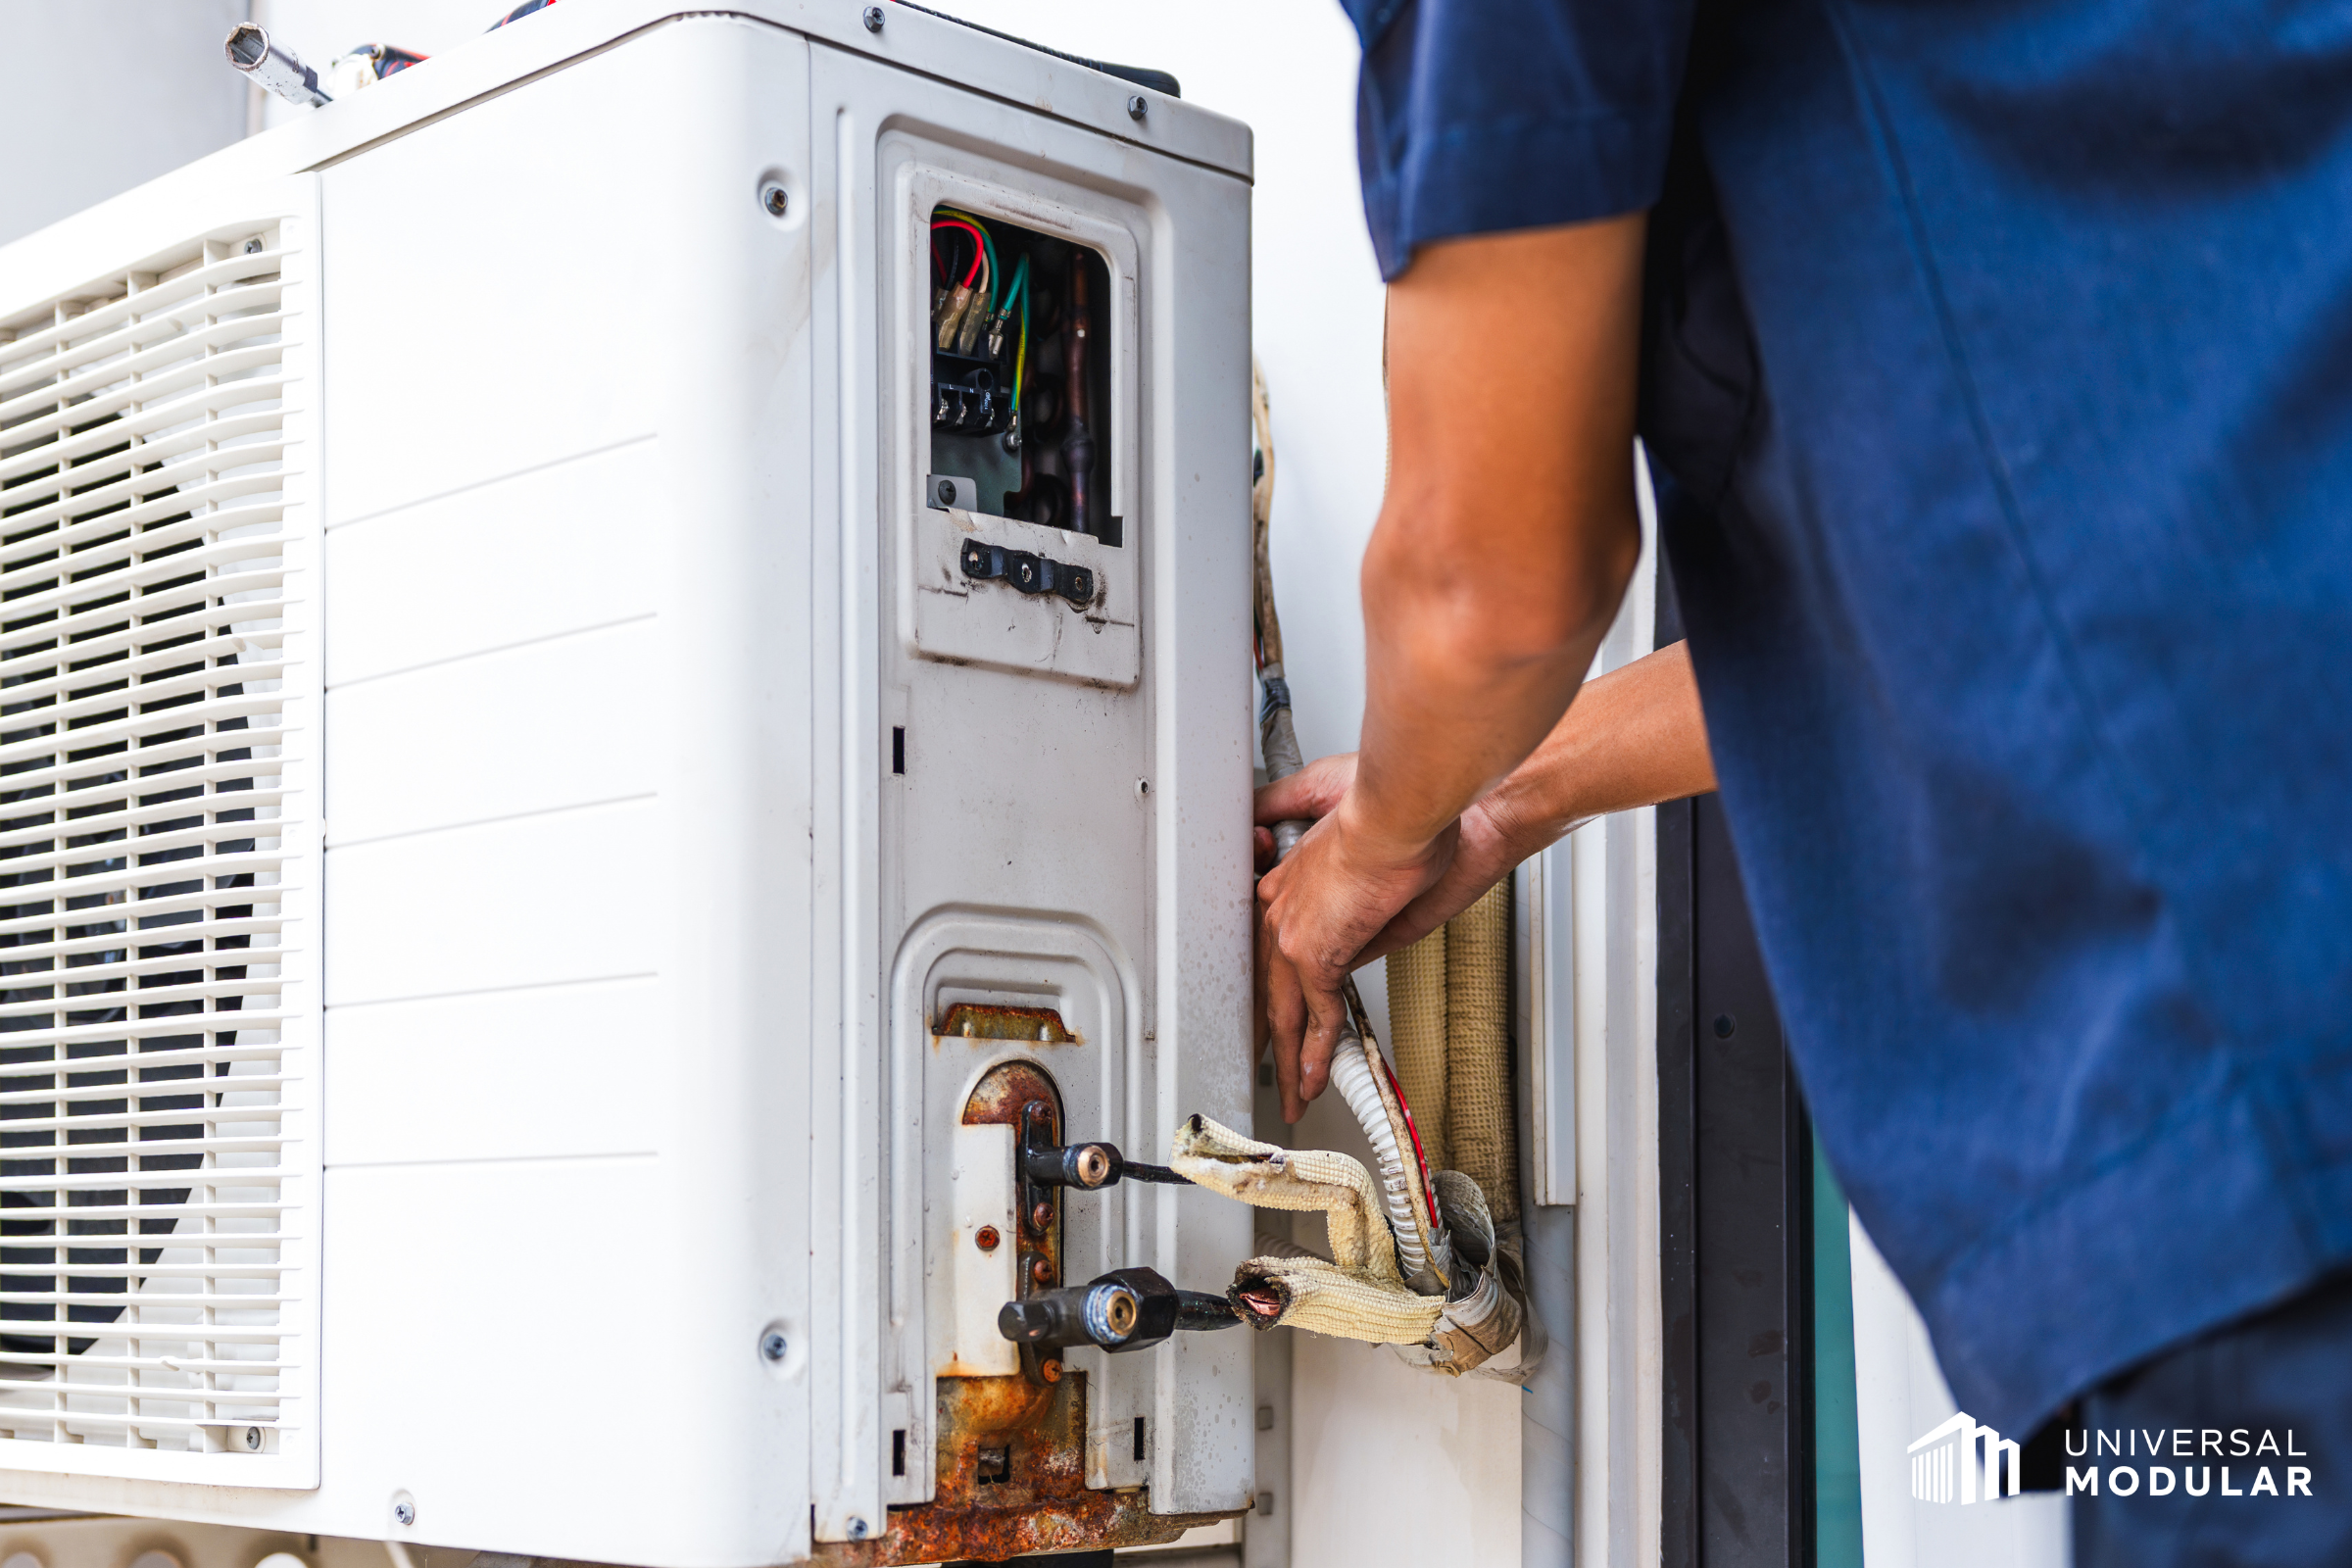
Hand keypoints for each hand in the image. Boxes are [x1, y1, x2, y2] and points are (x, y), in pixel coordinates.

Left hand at [1254, 757, 1540, 1119]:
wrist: (1403, 811)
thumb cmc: (1396, 820)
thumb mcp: (1369, 872)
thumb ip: (1358, 917)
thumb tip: (1362, 943)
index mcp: (1287, 886)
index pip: (1272, 954)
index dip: (1276, 991)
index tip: (1281, 1017)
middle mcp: (1280, 909)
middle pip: (1269, 988)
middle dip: (1275, 1036)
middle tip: (1279, 1072)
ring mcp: (1293, 932)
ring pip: (1286, 1011)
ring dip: (1294, 1058)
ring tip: (1298, 1092)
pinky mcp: (1316, 951)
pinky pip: (1318, 1015)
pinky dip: (1320, 1052)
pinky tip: (1319, 1076)